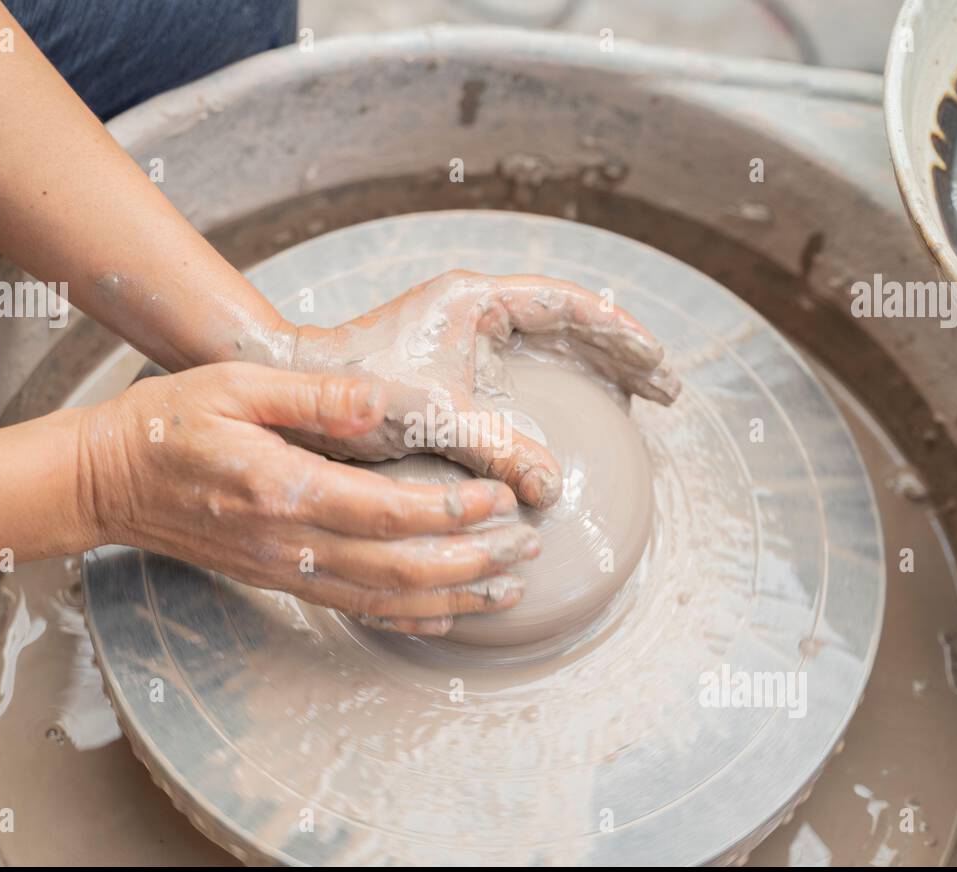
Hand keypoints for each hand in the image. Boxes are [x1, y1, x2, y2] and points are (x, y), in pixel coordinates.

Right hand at [79, 362, 540, 635]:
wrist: (106, 481)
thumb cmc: (169, 422)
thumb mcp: (236, 385)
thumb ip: (317, 397)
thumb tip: (385, 401)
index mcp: (284, 488)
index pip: (389, 512)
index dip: (453, 512)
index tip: (501, 500)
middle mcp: (289, 542)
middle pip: (401, 568)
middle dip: (473, 562)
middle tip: (527, 548)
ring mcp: (284, 569)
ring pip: (385, 600)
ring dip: (454, 598)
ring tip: (509, 589)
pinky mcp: (280, 580)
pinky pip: (354, 610)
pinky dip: (408, 617)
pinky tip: (446, 616)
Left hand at [289, 270, 678, 507]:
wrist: (292, 392)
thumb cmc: (354, 392)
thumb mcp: (435, 419)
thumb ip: (500, 449)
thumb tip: (551, 487)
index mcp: (475, 301)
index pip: (569, 305)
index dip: (620, 336)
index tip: (657, 367)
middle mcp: (472, 310)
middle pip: (568, 323)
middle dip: (618, 353)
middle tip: (663, 388)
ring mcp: (461, 338)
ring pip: (547, 345)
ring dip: (593, 369)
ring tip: (637, 398)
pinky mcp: (449, 367)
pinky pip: (521, 371)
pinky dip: (557, 388)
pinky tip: (575, 415)